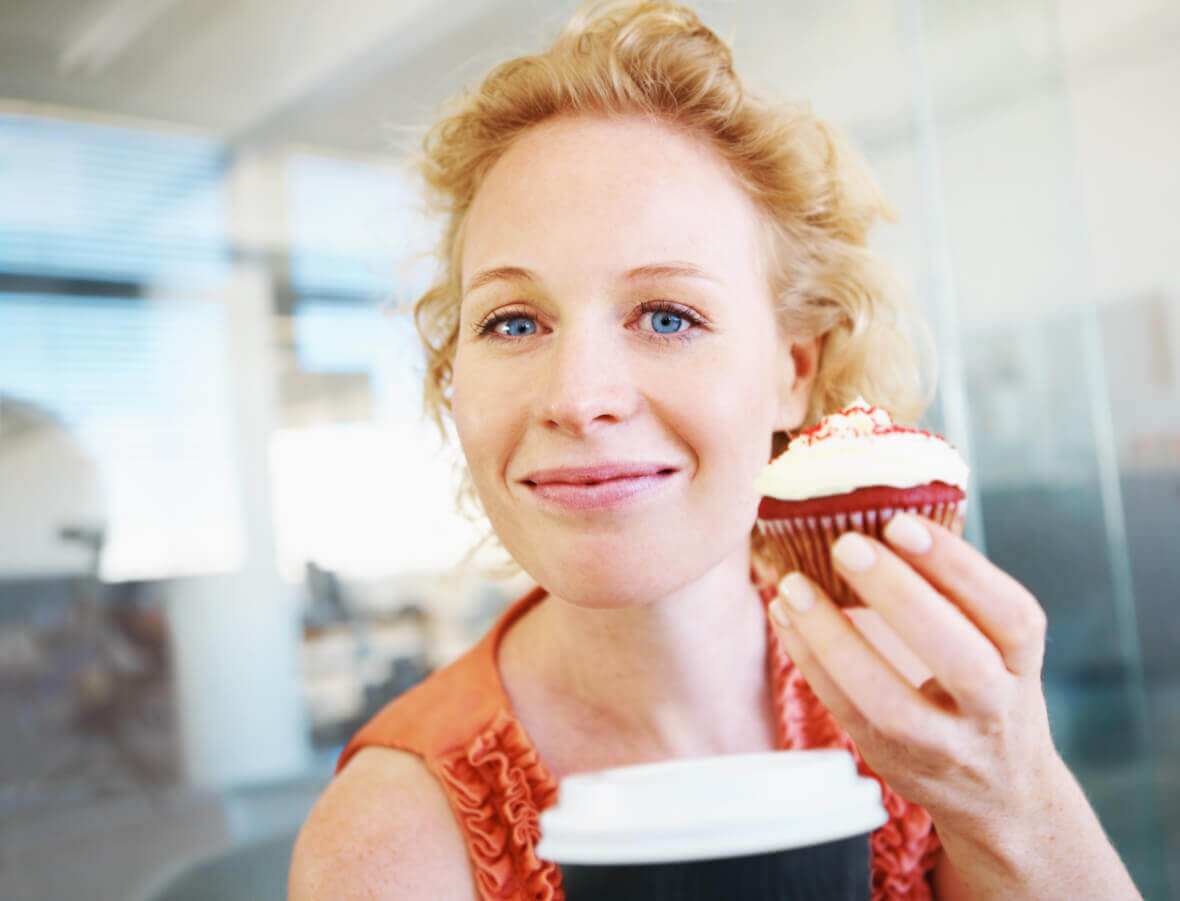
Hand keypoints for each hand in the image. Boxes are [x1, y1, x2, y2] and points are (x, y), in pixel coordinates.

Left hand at [766, 512, 1062, 843]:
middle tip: (848, 545)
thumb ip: (957, 594)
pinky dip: (811, 662)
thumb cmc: (987, 689)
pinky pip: (848, 713)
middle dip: (902, 599)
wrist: (1001, 794)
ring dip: (836, 640)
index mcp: (1024, 665)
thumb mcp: (998, 645)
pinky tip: (785, 616)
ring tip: (793, 585)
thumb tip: (883, 509)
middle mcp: (995, 710)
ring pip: (893, 703)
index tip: (902, 522)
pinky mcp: (895, 762)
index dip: (960, 568)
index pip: (1011, 617)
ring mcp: (945, 746)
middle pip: (961, 661)